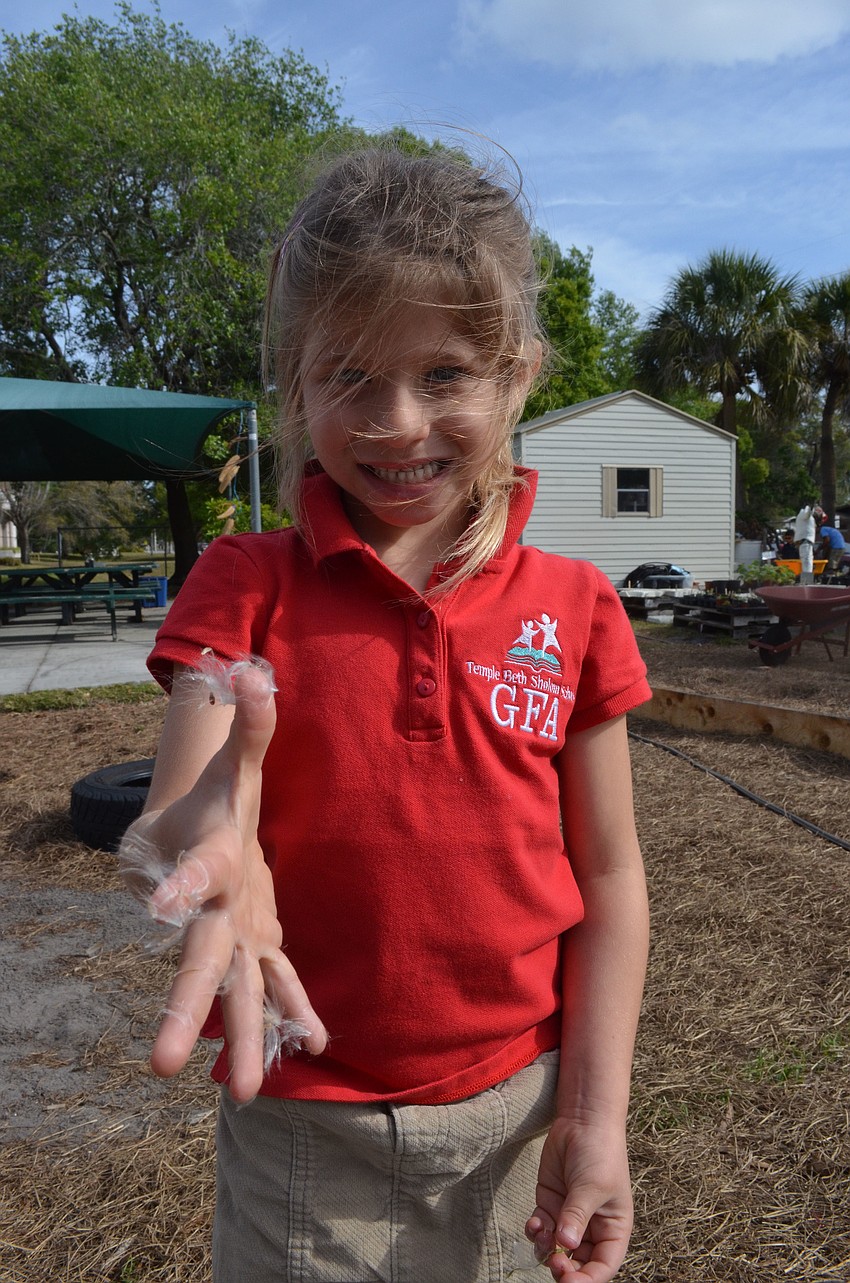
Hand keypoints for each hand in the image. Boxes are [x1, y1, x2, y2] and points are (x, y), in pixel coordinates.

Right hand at [122, 663, 326, 1101]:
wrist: (210, 831)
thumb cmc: (222, 797)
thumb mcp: (239, 760)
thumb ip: (253, 722)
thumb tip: (254, 672)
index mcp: (208, 862)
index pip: (190, 875)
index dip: (176, 887)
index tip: (158, 909)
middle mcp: (217, 910)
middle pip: (198, 963)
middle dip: (182, 1008)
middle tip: (160, 1064)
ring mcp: (238, 934)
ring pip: (236, 993)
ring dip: (242, 1040)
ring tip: (247, 1094)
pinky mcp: (262, 944)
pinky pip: (280, 984)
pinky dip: (296, 1013)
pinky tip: (315, 1045)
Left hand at [525, 1117, 634, 1281]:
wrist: (582, 1121)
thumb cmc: (600, 1153)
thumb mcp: (592, 1186)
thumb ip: (577, 1216)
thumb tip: (565, 1244)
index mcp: (613, 1229)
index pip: (603, 1266)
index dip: (588, 1280)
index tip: (569, 1280)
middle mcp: (592, 1228)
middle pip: (578, 1264)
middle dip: (565, 1269)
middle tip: (554, 1263)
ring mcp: (569, 1217)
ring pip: (556, 1250)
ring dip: (546, 1250)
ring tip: (543, 1234)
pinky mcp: (551, 1204)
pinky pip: (541, 1229)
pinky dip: (536, 1231)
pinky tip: (534, 1222)